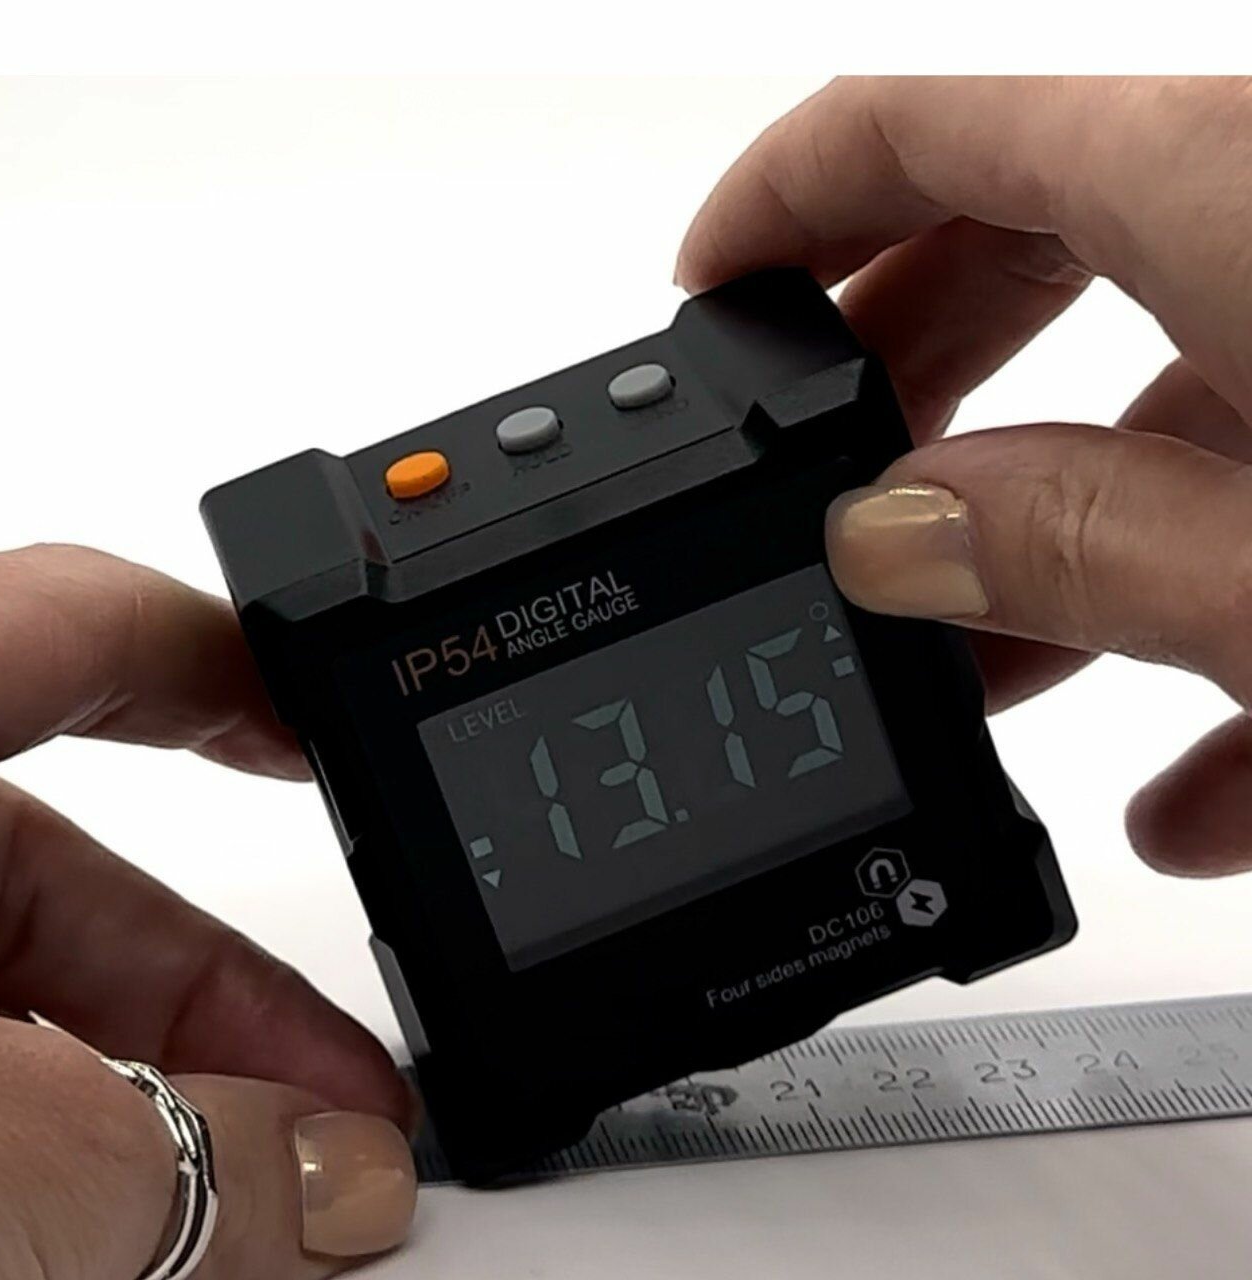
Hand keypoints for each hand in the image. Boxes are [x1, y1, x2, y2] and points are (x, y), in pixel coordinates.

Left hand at [0, 545, 418, 1278]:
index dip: (230, 664)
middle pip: (67, 875)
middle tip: (349, 1106)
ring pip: (8, 1008)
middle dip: (227, 1001)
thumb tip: (336, 1183)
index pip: (78, 627)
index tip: (328, 722)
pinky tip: (134, 1250)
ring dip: (151, 1110)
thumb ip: (162, 1152)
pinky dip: (51, 1161)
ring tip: (269, 1216)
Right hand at [677, 75, 1251, 878]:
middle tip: (808, 489)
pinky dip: (1200, 628)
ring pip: (1150, 397)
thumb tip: (892, 541)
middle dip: (887, 373)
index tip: (704, 292)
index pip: (928, 121)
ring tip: (964, 680)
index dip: (780, 197)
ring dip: (1042, 541)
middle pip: (1023, 238)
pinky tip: (1180, 786)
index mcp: (1234, 198)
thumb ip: (1079, 551)